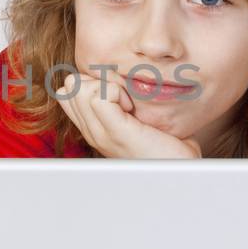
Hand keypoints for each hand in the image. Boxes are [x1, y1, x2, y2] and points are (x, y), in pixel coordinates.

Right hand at [55, 71, 201, 158]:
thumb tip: (124, 78)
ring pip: (79, 88)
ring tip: (128, 104)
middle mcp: (92, 132)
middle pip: (68, 86)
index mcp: (94, 128)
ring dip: (107, 86)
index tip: (118, 95)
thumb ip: (125, 104)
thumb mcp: (139, 121)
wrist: (181, 170)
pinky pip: (99, 96)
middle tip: (123, 98)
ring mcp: (100, 134)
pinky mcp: (116, 132)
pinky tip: (132, 108)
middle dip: (97, 80)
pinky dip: (116, 92)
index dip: (90, 82)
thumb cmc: (168, 147)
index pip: (66, 92)